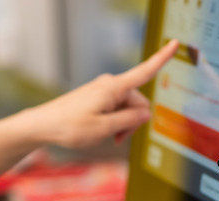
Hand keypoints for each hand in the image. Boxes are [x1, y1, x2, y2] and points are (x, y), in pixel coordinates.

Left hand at [12, 40, 179, 148]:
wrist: (43, 125)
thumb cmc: (70, 127)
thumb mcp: (104, 128)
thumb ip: (129, 120)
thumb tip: (146, 112)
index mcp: (113, 88)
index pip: (144, 72)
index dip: (162, 58)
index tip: (175, 43)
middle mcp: (110, 85)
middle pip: (137, 102)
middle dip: (134, 121)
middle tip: (116, 138)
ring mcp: (103, 91)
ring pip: (127, 107)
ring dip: (123, 124)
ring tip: (108, 137)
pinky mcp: (97, 97)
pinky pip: (115, 108)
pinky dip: (114, 121)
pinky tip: (103, 132)